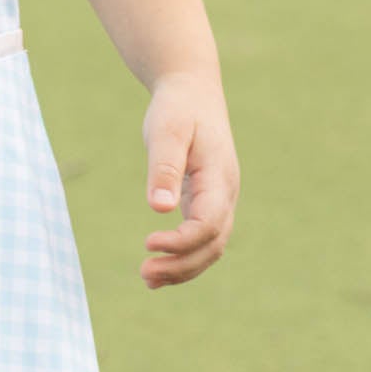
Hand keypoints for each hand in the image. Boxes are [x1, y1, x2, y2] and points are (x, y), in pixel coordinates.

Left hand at [139, 71, 238, 286]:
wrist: (192, 93)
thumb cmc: (177, 109)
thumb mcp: (167, 131)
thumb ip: (164, 167)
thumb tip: (158, 208)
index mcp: (219, 178)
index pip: (208, 223)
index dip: (181, 240)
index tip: (147, 243)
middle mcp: (225, 194)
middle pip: (212, 243)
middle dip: (181, 264)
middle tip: (145, 275)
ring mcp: (219, 199)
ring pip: (210, 246)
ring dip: (182, 266)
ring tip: (147, 278)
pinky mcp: (206, 200)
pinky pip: (201, 236)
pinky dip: (183, 254)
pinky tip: (158, 266)